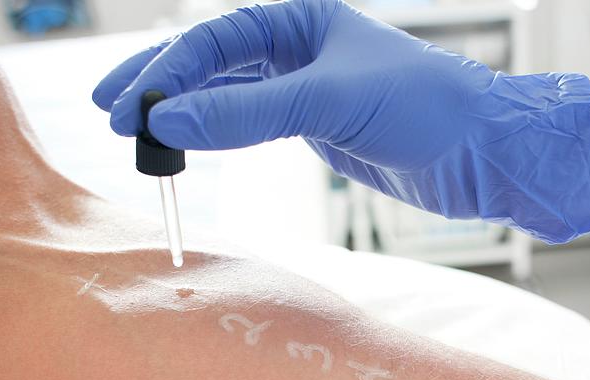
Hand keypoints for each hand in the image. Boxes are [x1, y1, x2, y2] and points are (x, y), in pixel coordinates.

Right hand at [92, 0, 589, 243]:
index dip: (168, 71)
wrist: (479, 152)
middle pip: (210, 61)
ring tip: (137, 135)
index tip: (131, 108)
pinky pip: (250, 123)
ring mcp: (303, 87)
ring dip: (184, 113)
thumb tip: (169, 119)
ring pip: (226, 94)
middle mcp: (298, 46)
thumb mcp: (333, 100)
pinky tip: (190, 140)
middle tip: (110, 114)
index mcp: (301, 16)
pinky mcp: (314, 124)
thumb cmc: (426, 105)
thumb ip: (250, 110)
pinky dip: (218, 133)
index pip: (217, 40)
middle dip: (161, 85)